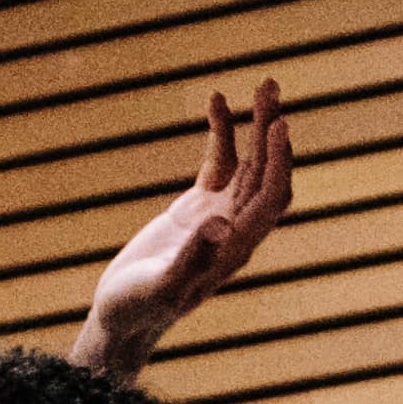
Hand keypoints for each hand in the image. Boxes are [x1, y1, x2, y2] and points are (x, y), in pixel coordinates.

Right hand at [72, 82, 292, 379]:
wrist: (123, 319)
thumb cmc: (138, 310)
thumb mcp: (159, 286)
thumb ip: (191, 258)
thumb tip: (220, 224)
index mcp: (236, 246)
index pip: (271, 197)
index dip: (279, 161)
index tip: (278, 123)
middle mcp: (237, 228)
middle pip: (268, 172)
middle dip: (273, 130)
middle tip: (269, 85)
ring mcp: (219, 215)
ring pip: (249, 163)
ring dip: (256, 125)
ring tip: (261, 84)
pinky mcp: (197, 208)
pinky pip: (218, 164)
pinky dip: (221, 134)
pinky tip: (214, 102)